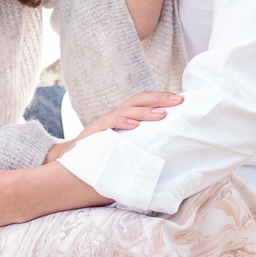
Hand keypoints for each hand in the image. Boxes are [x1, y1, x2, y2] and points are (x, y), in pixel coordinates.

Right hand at [44, 90, 181, 161]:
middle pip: (139, 99)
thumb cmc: (104, 152)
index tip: (182, 99)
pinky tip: (134, 125)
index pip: (145, 100)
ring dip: (145, 111)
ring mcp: (106, 121)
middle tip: (178, 101)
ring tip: (161, 114)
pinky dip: (122, 122)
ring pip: (127, 110)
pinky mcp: (96, 131)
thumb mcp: (127, 144)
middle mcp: (117, 115)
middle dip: (159, 98)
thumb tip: (169, 146)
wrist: (73, 159)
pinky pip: (110, 123)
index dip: (162, 97)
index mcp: (126, 116)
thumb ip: (142, 141)